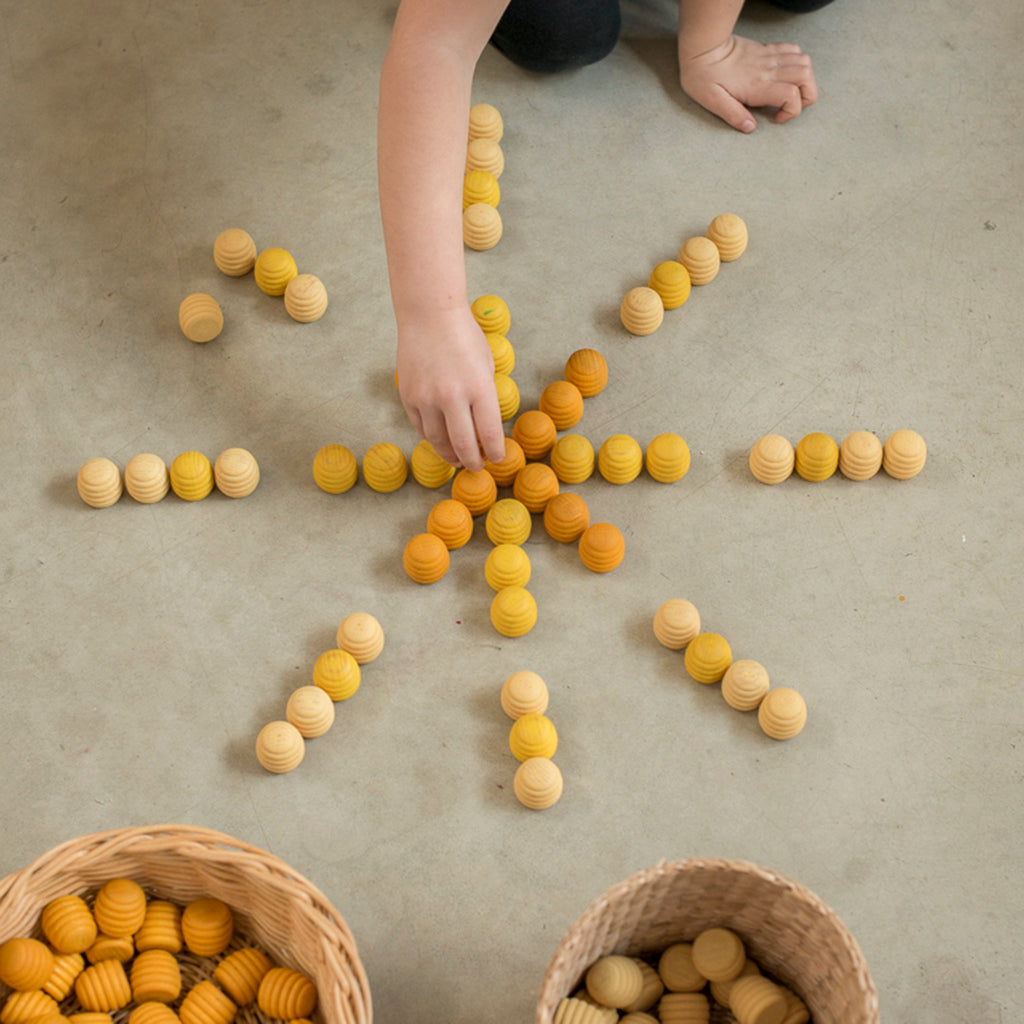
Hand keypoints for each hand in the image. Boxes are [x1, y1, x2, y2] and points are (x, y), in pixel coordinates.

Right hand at [395, 307, 506, 470]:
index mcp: (479, 387)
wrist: (429, 315)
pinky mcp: (408, 396)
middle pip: (463, 445)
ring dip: (450, 455)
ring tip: (458, 459)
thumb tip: (484, 428)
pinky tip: (441, 440)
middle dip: (473, 462)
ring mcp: (426, 398)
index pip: (490, 434)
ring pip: (438, 441)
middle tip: (477, 467)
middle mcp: (452, 396)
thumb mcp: (486, 366)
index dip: (494, 453)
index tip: (496, 459)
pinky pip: (421, 427)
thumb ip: (485, 397)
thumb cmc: (464, 336)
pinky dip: (432, 437)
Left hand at [679, 34, 817, 131]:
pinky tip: (785, 73)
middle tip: (791, 106)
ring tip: (791, 91)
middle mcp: (768, 70)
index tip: (777, 118)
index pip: (792, 95)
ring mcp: (769, 57)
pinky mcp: (766, 49)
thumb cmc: (703, 75)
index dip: (792, 111)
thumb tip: (750, 127)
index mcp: (757, 86)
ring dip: (805, 79)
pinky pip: (793, 50)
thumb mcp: (712, 101)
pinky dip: (797, 61)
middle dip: (807, 95)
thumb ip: (733, 115)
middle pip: (805, 77)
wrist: (702, 47)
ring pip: (804, 62)